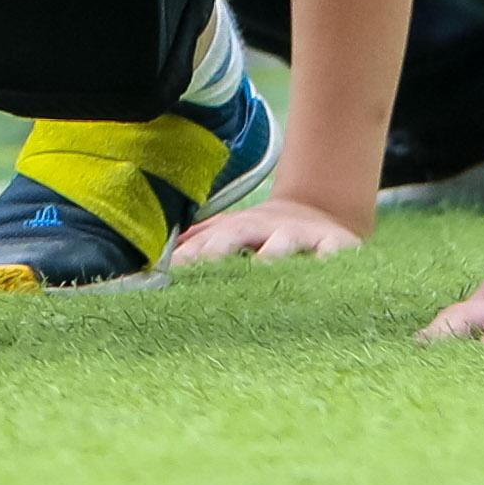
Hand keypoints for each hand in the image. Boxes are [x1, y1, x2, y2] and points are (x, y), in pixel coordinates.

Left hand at [168, 198, 363, 267]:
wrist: (319, 213)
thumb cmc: (262, 234)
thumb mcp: (230, 235)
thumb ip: (195, 246)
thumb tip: (147, 260)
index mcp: (235, 227)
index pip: (206, 239)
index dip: (188, 254)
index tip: (168, 269)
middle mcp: (264, 227)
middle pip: (237, 233)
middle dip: (218, 248)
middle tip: (201, 266)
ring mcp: (299, 234)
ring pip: (284, 243)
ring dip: (272, 254)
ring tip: (261, 267)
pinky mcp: (336, 244)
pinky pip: (334, 254)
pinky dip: (329, 262)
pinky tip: (322, 271)